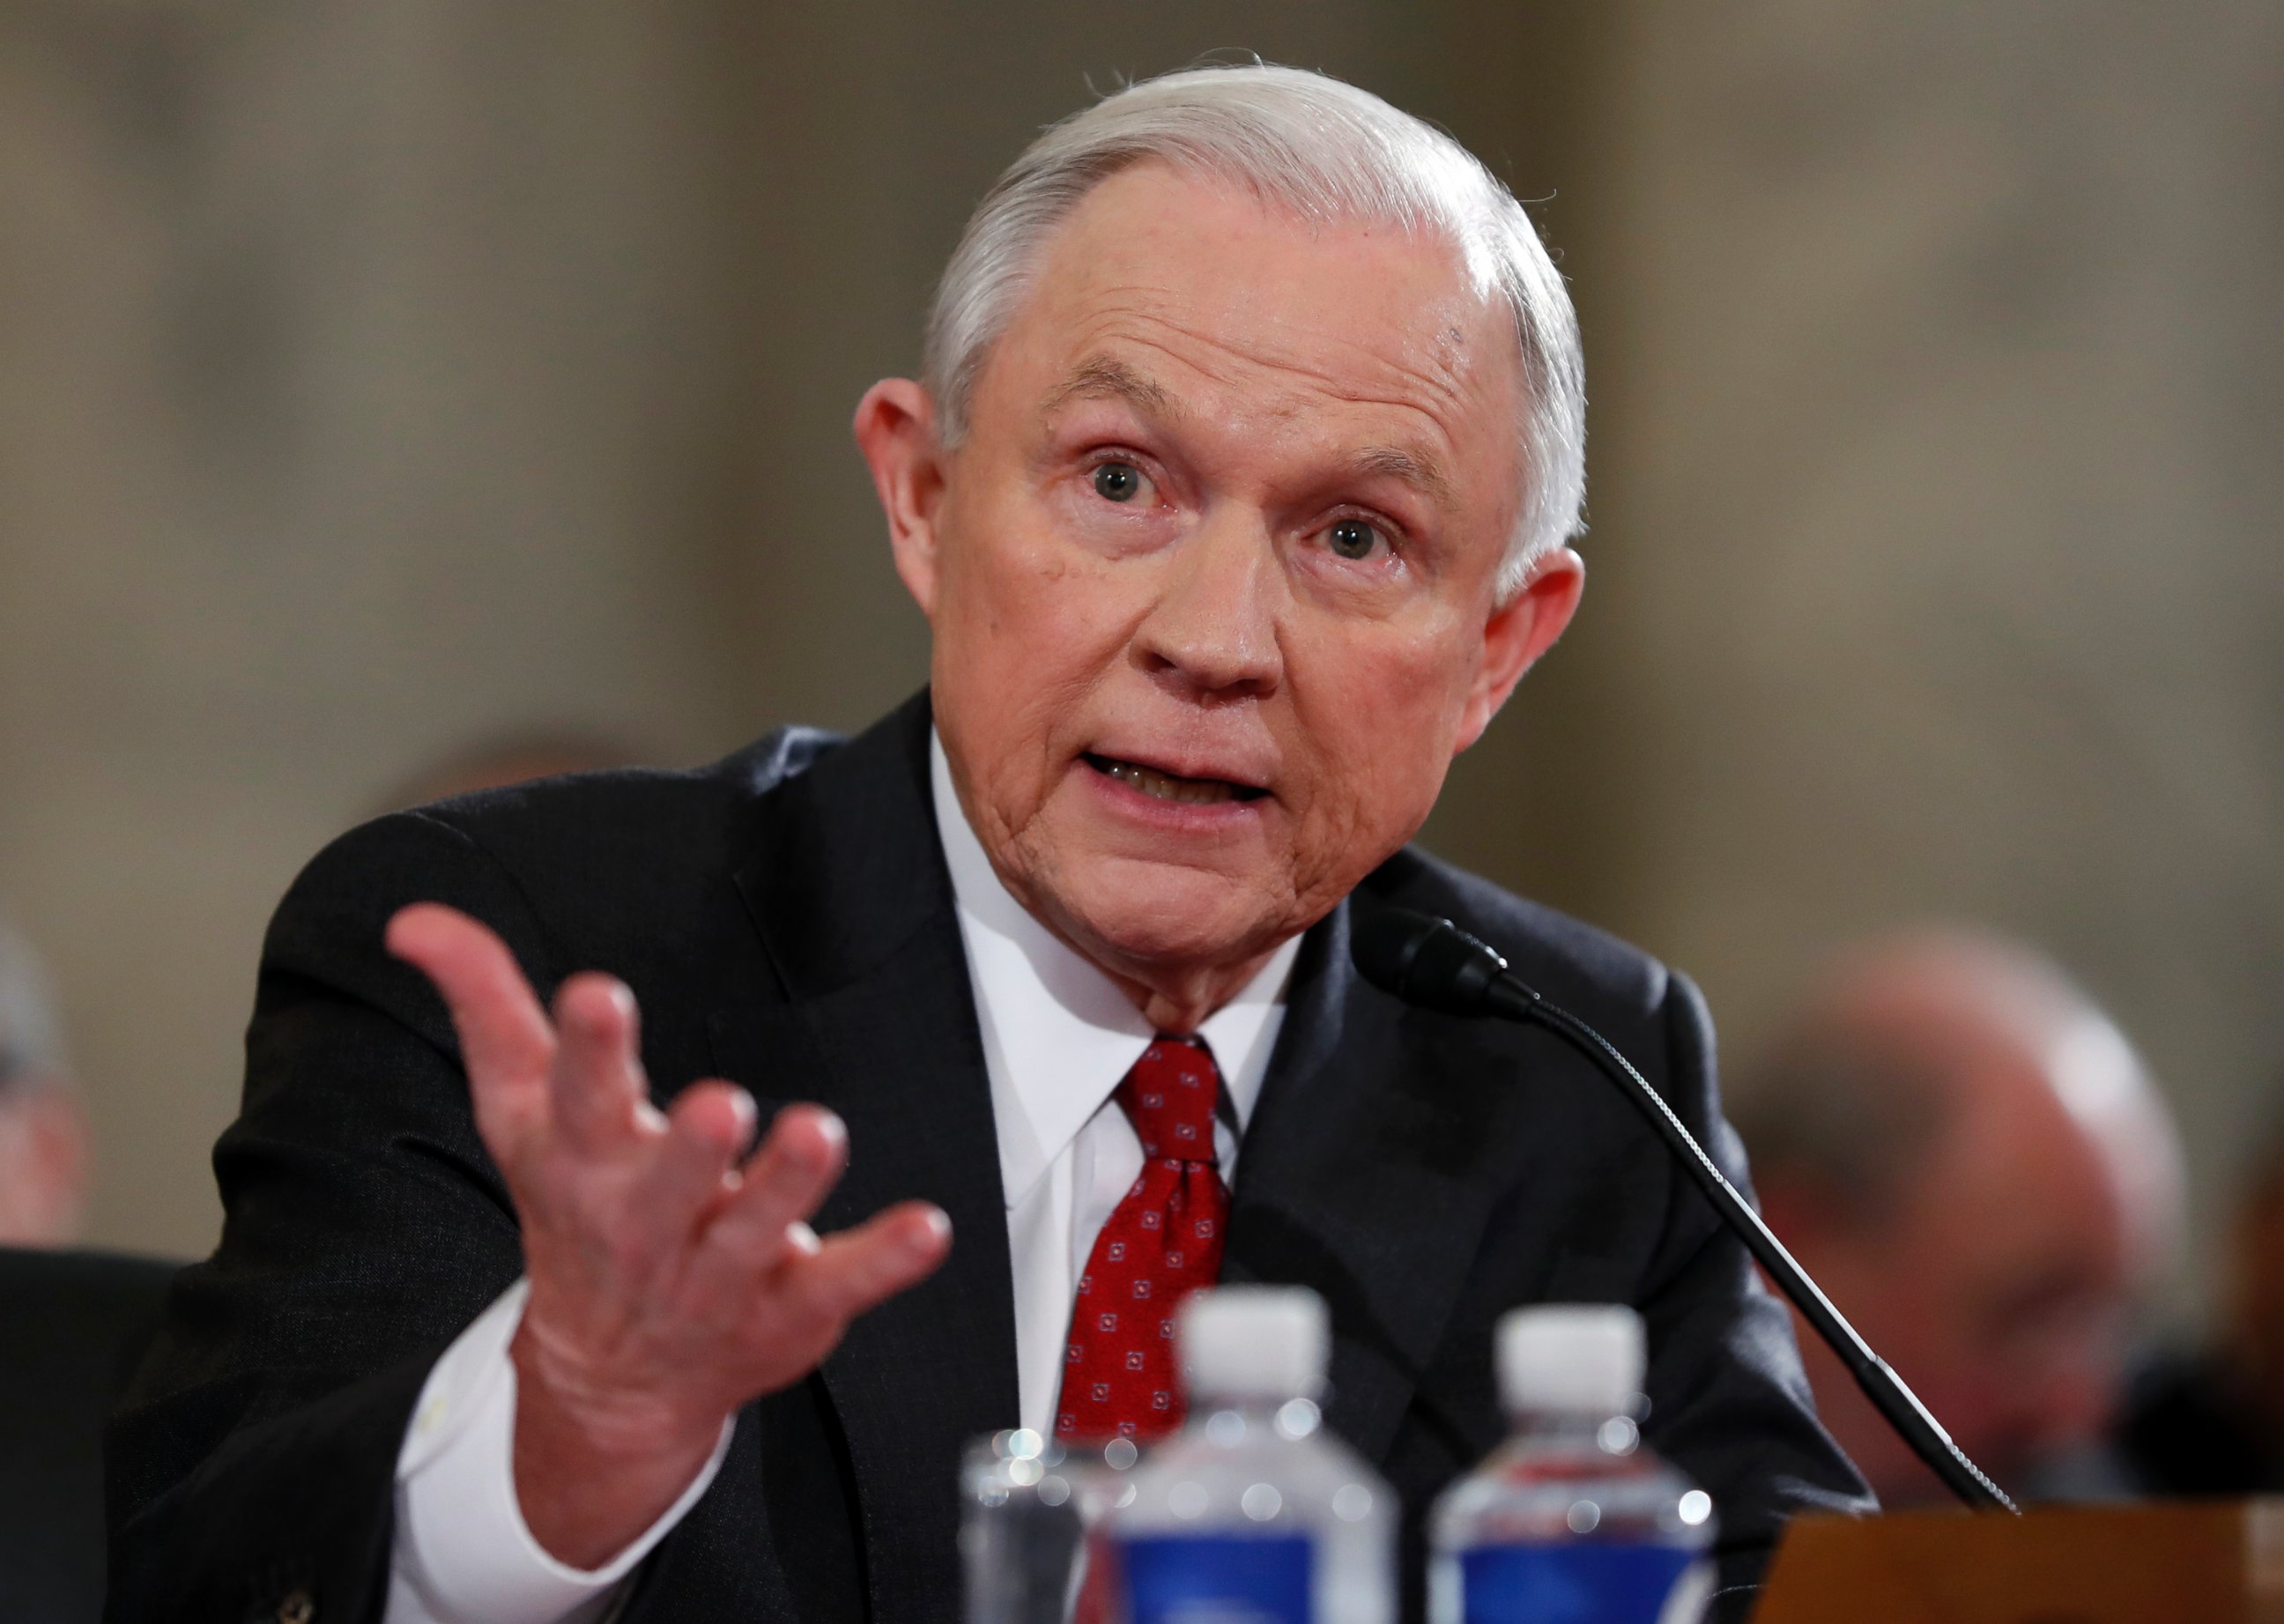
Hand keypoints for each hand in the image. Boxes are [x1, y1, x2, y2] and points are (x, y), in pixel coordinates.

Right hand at [386, 903, 951, 1568]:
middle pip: (666, 1181)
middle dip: (690, 1146)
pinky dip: (883, 1259)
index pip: (576, 1099)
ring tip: (818, 1131)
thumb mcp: (519, 1110)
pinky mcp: (790, 1307)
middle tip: (721, 1102)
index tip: (598, 995)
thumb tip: (416, 918)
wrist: (610, 1378)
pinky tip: (926, 1228)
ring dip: (787, 1186)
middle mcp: (648, 1222)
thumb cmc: (575, 1213)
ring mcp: (721, 1271)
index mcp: (581, 1163)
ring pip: (756, 1229)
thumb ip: (484, 1004)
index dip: (587, 1049)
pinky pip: (842, 1282)